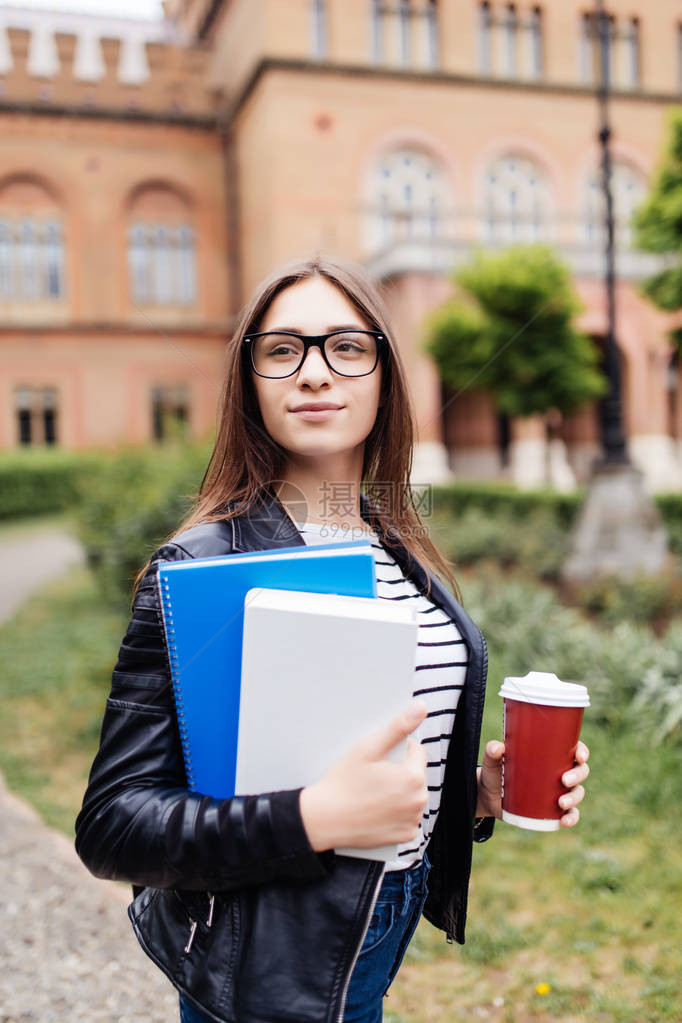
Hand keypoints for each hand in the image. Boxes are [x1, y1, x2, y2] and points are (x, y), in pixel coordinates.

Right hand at [300, 700, 428, 850]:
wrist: (325, 820)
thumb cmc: (344, 782)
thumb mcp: (368, 748)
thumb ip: (398, 726)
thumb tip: (420, 708)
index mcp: (413, 777)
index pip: (417, 752)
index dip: (398, 751)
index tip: (379, 758)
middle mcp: (418, 800)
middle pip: (416, 775)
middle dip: (400, 771)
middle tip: (373, 775)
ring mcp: (412, 820)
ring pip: (412, 795)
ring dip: (400, 792)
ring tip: (373, 792)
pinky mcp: (405, 836)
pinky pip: (408, 817)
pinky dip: (397, 812)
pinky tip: (378, 808)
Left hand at [476, 740, 589, 826]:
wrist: (489, 796)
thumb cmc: (495, 772)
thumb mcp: (493, 762)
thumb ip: (492, 752)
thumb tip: (497, 747)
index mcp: (550, 755)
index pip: (573, 749)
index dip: (582, 751)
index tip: (579, 756)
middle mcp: (558, 772)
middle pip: (580, 771)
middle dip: (578, 775)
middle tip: (564, 780)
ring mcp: (557, 791)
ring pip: (577, 792)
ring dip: (574, 798)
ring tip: (561, 803)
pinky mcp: (553, 809)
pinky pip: (570, 814)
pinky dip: (571, 818)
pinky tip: (564, 821)